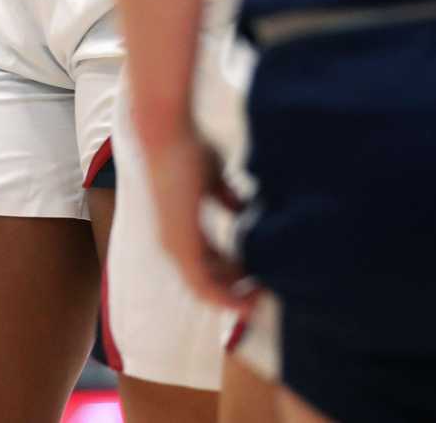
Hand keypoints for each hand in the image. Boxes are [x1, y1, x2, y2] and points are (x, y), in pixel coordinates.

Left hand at [142, 120, 255, 311]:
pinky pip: (203, 288)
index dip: (235, 271)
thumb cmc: (187, 148)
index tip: (261, 275)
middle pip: (209, 280)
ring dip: (235, 297)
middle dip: (239, 288)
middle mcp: (173, 243)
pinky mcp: (179, 247)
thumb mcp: (212, 178)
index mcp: (180, 228)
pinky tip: (249, 300)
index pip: (208, 262)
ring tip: (263, 297)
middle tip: (268, 289)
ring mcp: (174, 247)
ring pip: (206, 289)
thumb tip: (240, 207)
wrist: (167, 134)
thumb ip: (224, 196)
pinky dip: (225, 298)